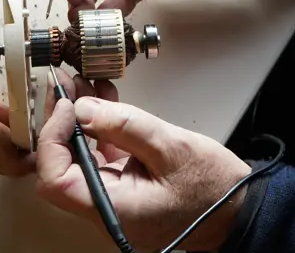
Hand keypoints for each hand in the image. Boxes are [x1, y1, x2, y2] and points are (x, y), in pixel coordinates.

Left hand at [37, 93, 251, 250]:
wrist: (240, 209)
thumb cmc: (215, 187)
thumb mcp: (171, 146)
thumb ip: (124, 125)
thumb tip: (83, 108)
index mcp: (115, 209)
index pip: (56, 179)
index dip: (53, 138)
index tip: (67, 106)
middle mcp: (107, 210)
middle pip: (61, 167)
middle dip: (60, 122)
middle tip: (64, 86)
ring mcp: (113, 200)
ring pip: (78, 159)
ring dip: (78, 120)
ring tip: (81, 84)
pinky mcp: (122, 188)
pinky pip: (99, 158)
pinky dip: (98, 128)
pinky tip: (102, 100)